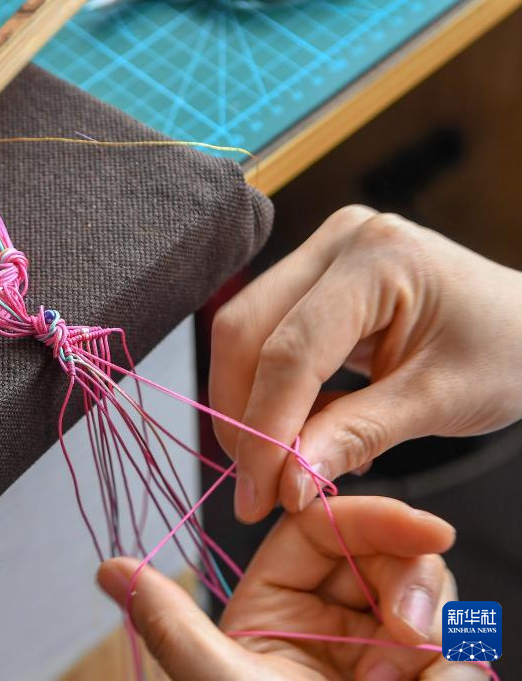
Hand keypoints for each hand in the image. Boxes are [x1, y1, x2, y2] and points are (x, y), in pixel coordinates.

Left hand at [97, 497, 483, 680]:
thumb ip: (173, 623)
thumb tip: (109, 569)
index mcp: (277, 607)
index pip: (322, 529)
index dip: (368, 517)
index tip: (422, 528)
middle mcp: (331, 622)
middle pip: (384, 553)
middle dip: (411, 582)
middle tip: (411, 631)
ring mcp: (381, 651)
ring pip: (429, 597)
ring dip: (432, 635)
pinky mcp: (422, 678)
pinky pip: (458, 650)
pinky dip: (453, 674)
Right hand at [210, 206, 521, 521]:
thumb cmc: (509, 354)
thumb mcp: (441, 402)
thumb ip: (357, 435)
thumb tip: (286, 483)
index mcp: (378, 257)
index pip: (291, 350)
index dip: (265, 428)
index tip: (259, 496)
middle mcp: (338, 240)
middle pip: (245, 332)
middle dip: (243, 416)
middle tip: (256, 489)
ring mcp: (321, 254)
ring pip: (244, 336)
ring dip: (249, 408)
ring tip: (283, 466)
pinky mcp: (314, 280)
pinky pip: (266, 339)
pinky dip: (271, 395)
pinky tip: (303, 434)